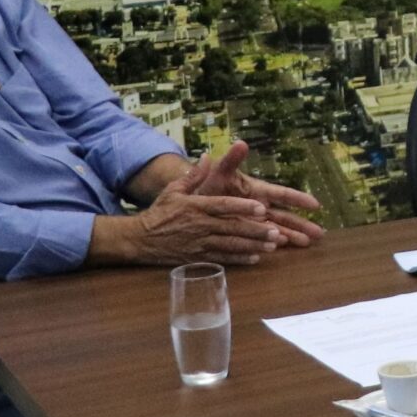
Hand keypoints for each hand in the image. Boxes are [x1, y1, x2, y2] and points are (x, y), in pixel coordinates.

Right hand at [87, 179, 286, 267]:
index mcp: (196, 206)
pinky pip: (221, 259)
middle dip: (255, 231)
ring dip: (252, 246)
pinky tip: (254, 258)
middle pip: (232, 227)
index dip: (243, 207)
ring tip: (273, 246)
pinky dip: (238, 259)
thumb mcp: (173, 190)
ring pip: (230, 245)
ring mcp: (199, 243)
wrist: (139, 239)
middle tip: (277, 232)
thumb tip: (207, 157)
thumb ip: (193, 176)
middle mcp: (200, 225)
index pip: (223, 205)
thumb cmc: (159, 212)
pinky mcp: (197, 257)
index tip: (261, 208)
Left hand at [189, 139, 323, 246]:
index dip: (298, 199)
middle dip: (302, 224)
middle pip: (285, 216)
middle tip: (320, 233)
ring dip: (293, 236)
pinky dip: (273, 243)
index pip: (282, 194)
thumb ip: (232, 160)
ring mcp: (253, 221)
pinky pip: (261, 239)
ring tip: (308, 243)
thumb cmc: (208, 184)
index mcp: (257, 190)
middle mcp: (259, 206)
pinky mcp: (244, 232)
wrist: (193, 200)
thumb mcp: (220, 171)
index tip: (316, 205)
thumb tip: (241, 143)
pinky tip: (285, 248)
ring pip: (277, 229)